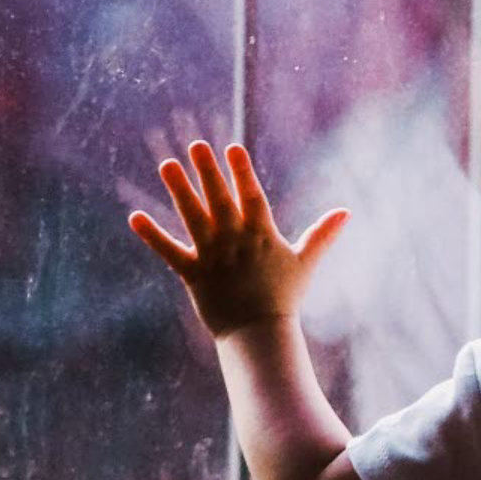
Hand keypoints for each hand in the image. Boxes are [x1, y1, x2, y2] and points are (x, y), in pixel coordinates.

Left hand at [128, 141, 348, 337]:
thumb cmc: (284, 296)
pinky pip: (169, 252)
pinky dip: (152, 235)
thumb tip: (346, 212)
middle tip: (196, 145)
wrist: (260, 334)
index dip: (242, 172)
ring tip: (167, 164)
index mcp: (262, 236)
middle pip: (220, 200)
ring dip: (180, 190)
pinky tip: (135, 217)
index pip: (252, 197)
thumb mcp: (306, 261)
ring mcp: (213, 257)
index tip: (232, 148)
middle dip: (208, 172)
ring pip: (193, 218)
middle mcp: (236, 242)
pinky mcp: (193, 274)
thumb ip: (322, 234)